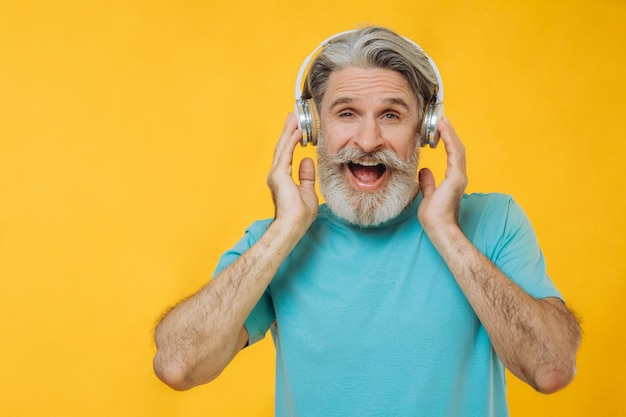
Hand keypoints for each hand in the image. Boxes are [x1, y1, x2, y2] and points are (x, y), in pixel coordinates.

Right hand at [267, 113, 318, 230]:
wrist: (292, 226)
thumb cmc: (299, 214)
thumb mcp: (307, 191)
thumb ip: (306, 175)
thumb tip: (307, 160)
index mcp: (282, 178)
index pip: (287, 154)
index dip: (291, 139)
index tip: (297, 128)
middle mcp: (276, 174)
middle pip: (282, 147)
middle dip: (288, 130)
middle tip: (293, 116)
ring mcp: (276, 174)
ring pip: (282, 147)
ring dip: (289, 131)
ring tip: (294, 118)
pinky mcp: (279, 175)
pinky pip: (286, 154)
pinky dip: (291, 141)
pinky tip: (297, 131)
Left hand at [417, 117, 467, 235]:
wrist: (439, 228)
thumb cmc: (434, 217)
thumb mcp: (427, 195)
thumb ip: (428, 183)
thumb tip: (424, 171)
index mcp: (453, 180)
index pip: (452, 155)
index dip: (448, 141)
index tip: (440, 129)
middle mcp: (459, 176)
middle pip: (457, 149)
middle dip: (449, 133)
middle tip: (442, 119)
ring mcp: (459, 176)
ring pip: (457, 148)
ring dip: (449, 133)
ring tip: (442, 120)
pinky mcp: (456, 178)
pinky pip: (454, 153)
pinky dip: (449, 140)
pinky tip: (443, 129)